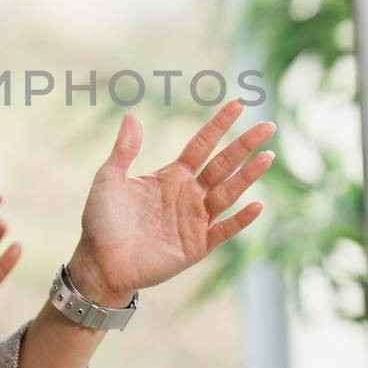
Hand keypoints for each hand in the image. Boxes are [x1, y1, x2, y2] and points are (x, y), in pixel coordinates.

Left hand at [68, 100, 274, 305]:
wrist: (99, 262)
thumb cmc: (102, 220)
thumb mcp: (109, 179)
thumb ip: (124, 150)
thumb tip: (132, 115)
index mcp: (171, 175)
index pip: (202, 144)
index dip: (219, 125)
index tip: (238, 104)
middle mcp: (189, 194)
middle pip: (223, 164)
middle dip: (245, 145)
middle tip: (268, 126)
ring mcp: (195, 220)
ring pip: (228, 192)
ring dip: (248, 176)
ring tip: (267, 157)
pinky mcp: (197, 246)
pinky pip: (224, 230)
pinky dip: (241, 220)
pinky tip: (257, 205)